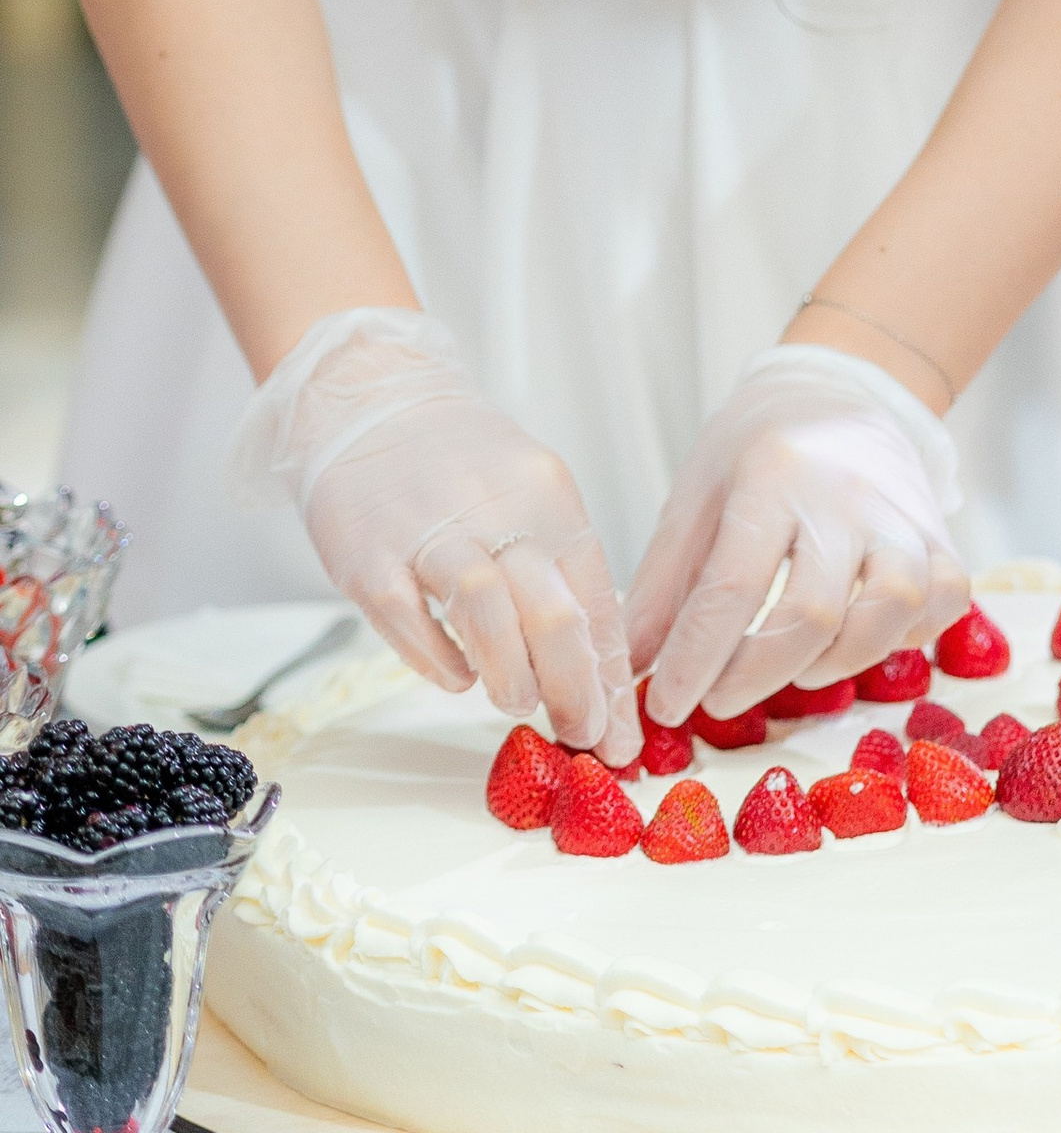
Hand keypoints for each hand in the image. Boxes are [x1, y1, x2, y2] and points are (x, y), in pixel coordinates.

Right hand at [228, 309, 638, 761]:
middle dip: (575, 687)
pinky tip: (457, 677)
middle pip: (552, 607)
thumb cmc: (457, 464)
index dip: (610, 673)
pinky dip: (439, 658)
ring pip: (487, 609)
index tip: (620, 733)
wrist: (370, 398)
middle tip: (582, 734)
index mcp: (548, 496)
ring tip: (518, 703)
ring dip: (512, 674)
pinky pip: (408, 616)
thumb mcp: (527, 498)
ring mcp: (428, 531)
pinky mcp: (367, 553)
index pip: (594, 595)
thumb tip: (592, 669)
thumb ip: (556, 575)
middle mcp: (495, 509)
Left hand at [624, 348, 968, 723]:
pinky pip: (943, 602)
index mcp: (772, 475)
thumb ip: (663, 586)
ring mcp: (904, 513)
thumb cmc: (757, 449)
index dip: (697, 659)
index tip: (667, 706)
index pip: (733, 585)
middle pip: (812, 612)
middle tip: (718, 698)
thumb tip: (630, 672)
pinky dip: (906, 638)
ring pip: (890, 610)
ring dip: (836, 663)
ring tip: (793, 670)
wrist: (840, 390)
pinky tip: (859, 639)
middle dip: (756, 675)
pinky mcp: (943, 534)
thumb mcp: (695, 497)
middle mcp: (846, 493)